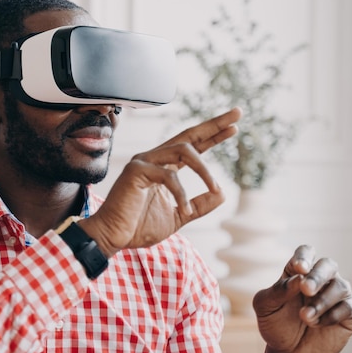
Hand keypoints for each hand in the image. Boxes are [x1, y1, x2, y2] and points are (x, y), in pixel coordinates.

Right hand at [80, 107, 241, 256]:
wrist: (113, 238)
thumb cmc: (140, 227)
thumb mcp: (179, 215)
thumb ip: (200, 205)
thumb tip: (223, 194)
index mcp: (164, 166)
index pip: (193, 145)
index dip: (214, 135)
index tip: (234, 126)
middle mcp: (154, 158)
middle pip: (189, 134)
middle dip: (215, 125)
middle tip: (238, 114)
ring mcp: (144, 162)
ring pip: (183, 151)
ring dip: (204, 170)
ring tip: (215, 188)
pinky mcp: (136, 171)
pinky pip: (168, 176)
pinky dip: (181, 194)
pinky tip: (186, 209)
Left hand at [253, 245, 351, 352]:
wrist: (287, 352)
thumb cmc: (275, 323)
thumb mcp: (265, 306)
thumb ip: (277, 290)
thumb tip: (298, 277)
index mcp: (298, 271)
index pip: (306, 252)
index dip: (304, 256)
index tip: (299, 268)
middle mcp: (320, 278)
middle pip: (328, 264)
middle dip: (317, 276)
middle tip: (306, 289)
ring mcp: (336, 294)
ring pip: (340, 286)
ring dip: (322, 302)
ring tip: (305, 317)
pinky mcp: (349, 313)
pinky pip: (349, 307)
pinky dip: (332, 315)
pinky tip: (317, 324)